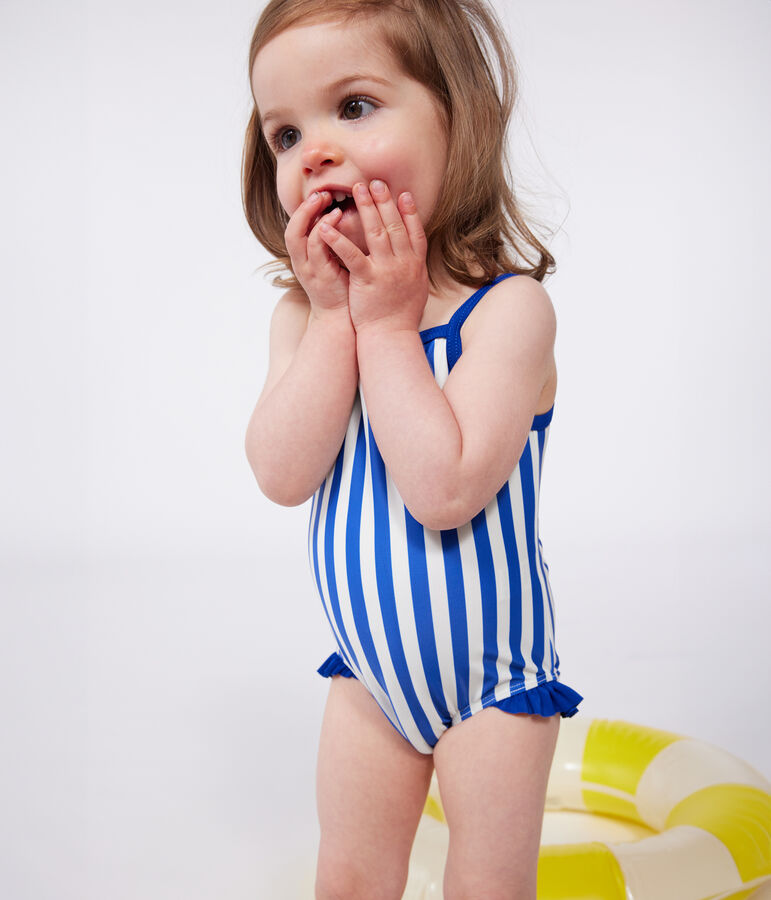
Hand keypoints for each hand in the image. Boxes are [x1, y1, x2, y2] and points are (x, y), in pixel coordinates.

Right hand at [284, 191, 349, 315]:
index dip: (306, 210)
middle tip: (320, 193)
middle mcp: (301, 263)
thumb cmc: (343, 289)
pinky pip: (316, 248)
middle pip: (292, 229)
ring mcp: (309, 270)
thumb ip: (332, 243)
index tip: (321, 195)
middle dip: (304, 209)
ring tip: (327, 200)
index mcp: (304, 259)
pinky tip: (337, 217)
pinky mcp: (321, 276)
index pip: (297, 228)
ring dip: (311, 216)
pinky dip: (324, 230)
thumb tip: (344, 218)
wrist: (342, 318)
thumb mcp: (334, 262)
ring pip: (298, 237)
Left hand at [318, 180, 428, 334]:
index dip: (409, 212)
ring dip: (366, 209)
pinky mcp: (367, 279)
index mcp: (416, 265)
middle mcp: (404, 264)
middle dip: (384, 201)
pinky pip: (352, 255)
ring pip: (377, 233)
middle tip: (375, 182)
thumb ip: (414, 269)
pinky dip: (339, 240)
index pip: (414, 231)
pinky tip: (328, 226)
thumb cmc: (401, 316)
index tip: (403, 194)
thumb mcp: (416, 289)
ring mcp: (387, 270)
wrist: (392, 336)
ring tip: (356, 190)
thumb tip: (415, 256)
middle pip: (395, 225)